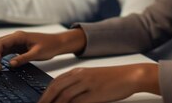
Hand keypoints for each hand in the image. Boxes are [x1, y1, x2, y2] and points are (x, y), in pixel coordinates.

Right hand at [0, 29, 86, 72]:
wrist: (57, 43)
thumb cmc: (49, 45)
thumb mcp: (37, 53)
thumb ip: (23, 58)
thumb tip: (10, 64)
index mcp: (19, 36)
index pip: (1, 43)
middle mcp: (15, 37)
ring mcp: (15, 41)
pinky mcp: (17, 46)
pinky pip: (5, 50)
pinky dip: (0, 57)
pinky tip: (0, 65)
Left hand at [39, 63, 159, 102]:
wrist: (130, 75)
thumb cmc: (113, 78)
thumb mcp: (93, 78)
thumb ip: (79, 85)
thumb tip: (65, 97)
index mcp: (79, 71)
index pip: (56, 81)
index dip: (46, 92)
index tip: (41, 101)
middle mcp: (81, 76)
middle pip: (56, 88)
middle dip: (45, 100)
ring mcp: (87, 84)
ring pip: (64, 96)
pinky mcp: (95, 94)